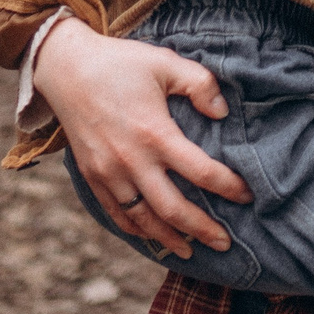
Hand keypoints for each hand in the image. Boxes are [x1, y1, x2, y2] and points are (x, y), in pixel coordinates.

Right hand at [32, 18, 251, 258]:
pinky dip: (136, 230)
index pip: (201, 172)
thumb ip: (200, 84)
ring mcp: (109, 172)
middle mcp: (131, 160)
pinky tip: (152, 236)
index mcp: (155, 133)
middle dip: (202, 229)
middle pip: (173, 208)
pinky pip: (116, 213)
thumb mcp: (165, 62)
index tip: (248, 195)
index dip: (229, 187)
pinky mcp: (92, 176)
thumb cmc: (120, 63)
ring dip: (169, 238)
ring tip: (191, 250)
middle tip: (225, 242)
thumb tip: (222, 113)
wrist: (65, 68)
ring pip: (143, 219)